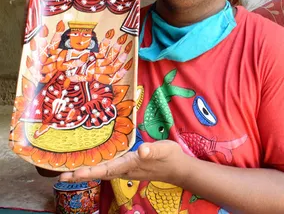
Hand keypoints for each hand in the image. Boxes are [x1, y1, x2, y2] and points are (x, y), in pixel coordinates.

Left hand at [59, 140, 188, 184]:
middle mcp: (126, 169)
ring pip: (103, 172)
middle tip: (62, 176)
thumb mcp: (164, 150)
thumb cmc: (170, 157)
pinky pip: (109, 168)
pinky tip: (91, 164)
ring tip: (69, 173)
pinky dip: (97, 167)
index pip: (109, 168)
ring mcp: (127, 169)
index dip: (93, 170)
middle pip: (101, 173)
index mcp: (132, 164)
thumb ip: (153, 151)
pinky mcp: (128, 166)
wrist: (177, 168)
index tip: (76, 173)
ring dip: (86, 172)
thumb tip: (143, 151)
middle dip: (82, 174)